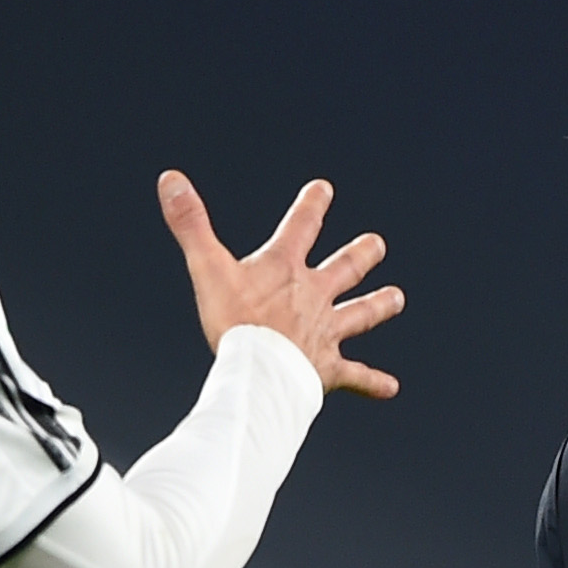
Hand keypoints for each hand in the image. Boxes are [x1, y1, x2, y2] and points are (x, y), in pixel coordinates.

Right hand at [161, 171, 402, 399]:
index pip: (301, 226)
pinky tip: (390, 388)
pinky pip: (355, 375)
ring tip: (397, 298)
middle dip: (361, 255)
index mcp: (285, 269)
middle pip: (345, 269)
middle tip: (376, 244)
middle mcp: (313, 297)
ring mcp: (324, 332)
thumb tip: (170, 179)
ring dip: (379, 306)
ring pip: (360, 315)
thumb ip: (190, 224)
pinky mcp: (327, 369)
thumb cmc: (234, 322)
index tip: (324, 189)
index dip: (312, 206)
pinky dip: (372, 382)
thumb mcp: (207, 267)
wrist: (261, 372)